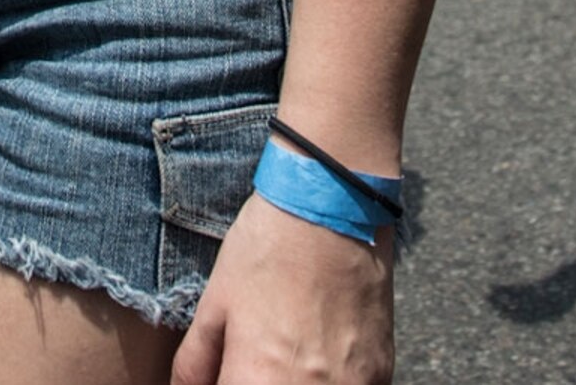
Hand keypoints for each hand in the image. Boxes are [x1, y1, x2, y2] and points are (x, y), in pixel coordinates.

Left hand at [171, 198, 395, 384]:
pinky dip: (328, 382)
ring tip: (284, 349)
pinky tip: (316, 351)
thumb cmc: (267, 249)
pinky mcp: (380, 375)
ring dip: (291, 382)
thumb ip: (195, 364)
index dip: (224, 384)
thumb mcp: (215, 304)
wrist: (333, 207)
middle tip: (253, 352)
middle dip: (256, 380)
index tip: (225, 369)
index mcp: (257, 381)